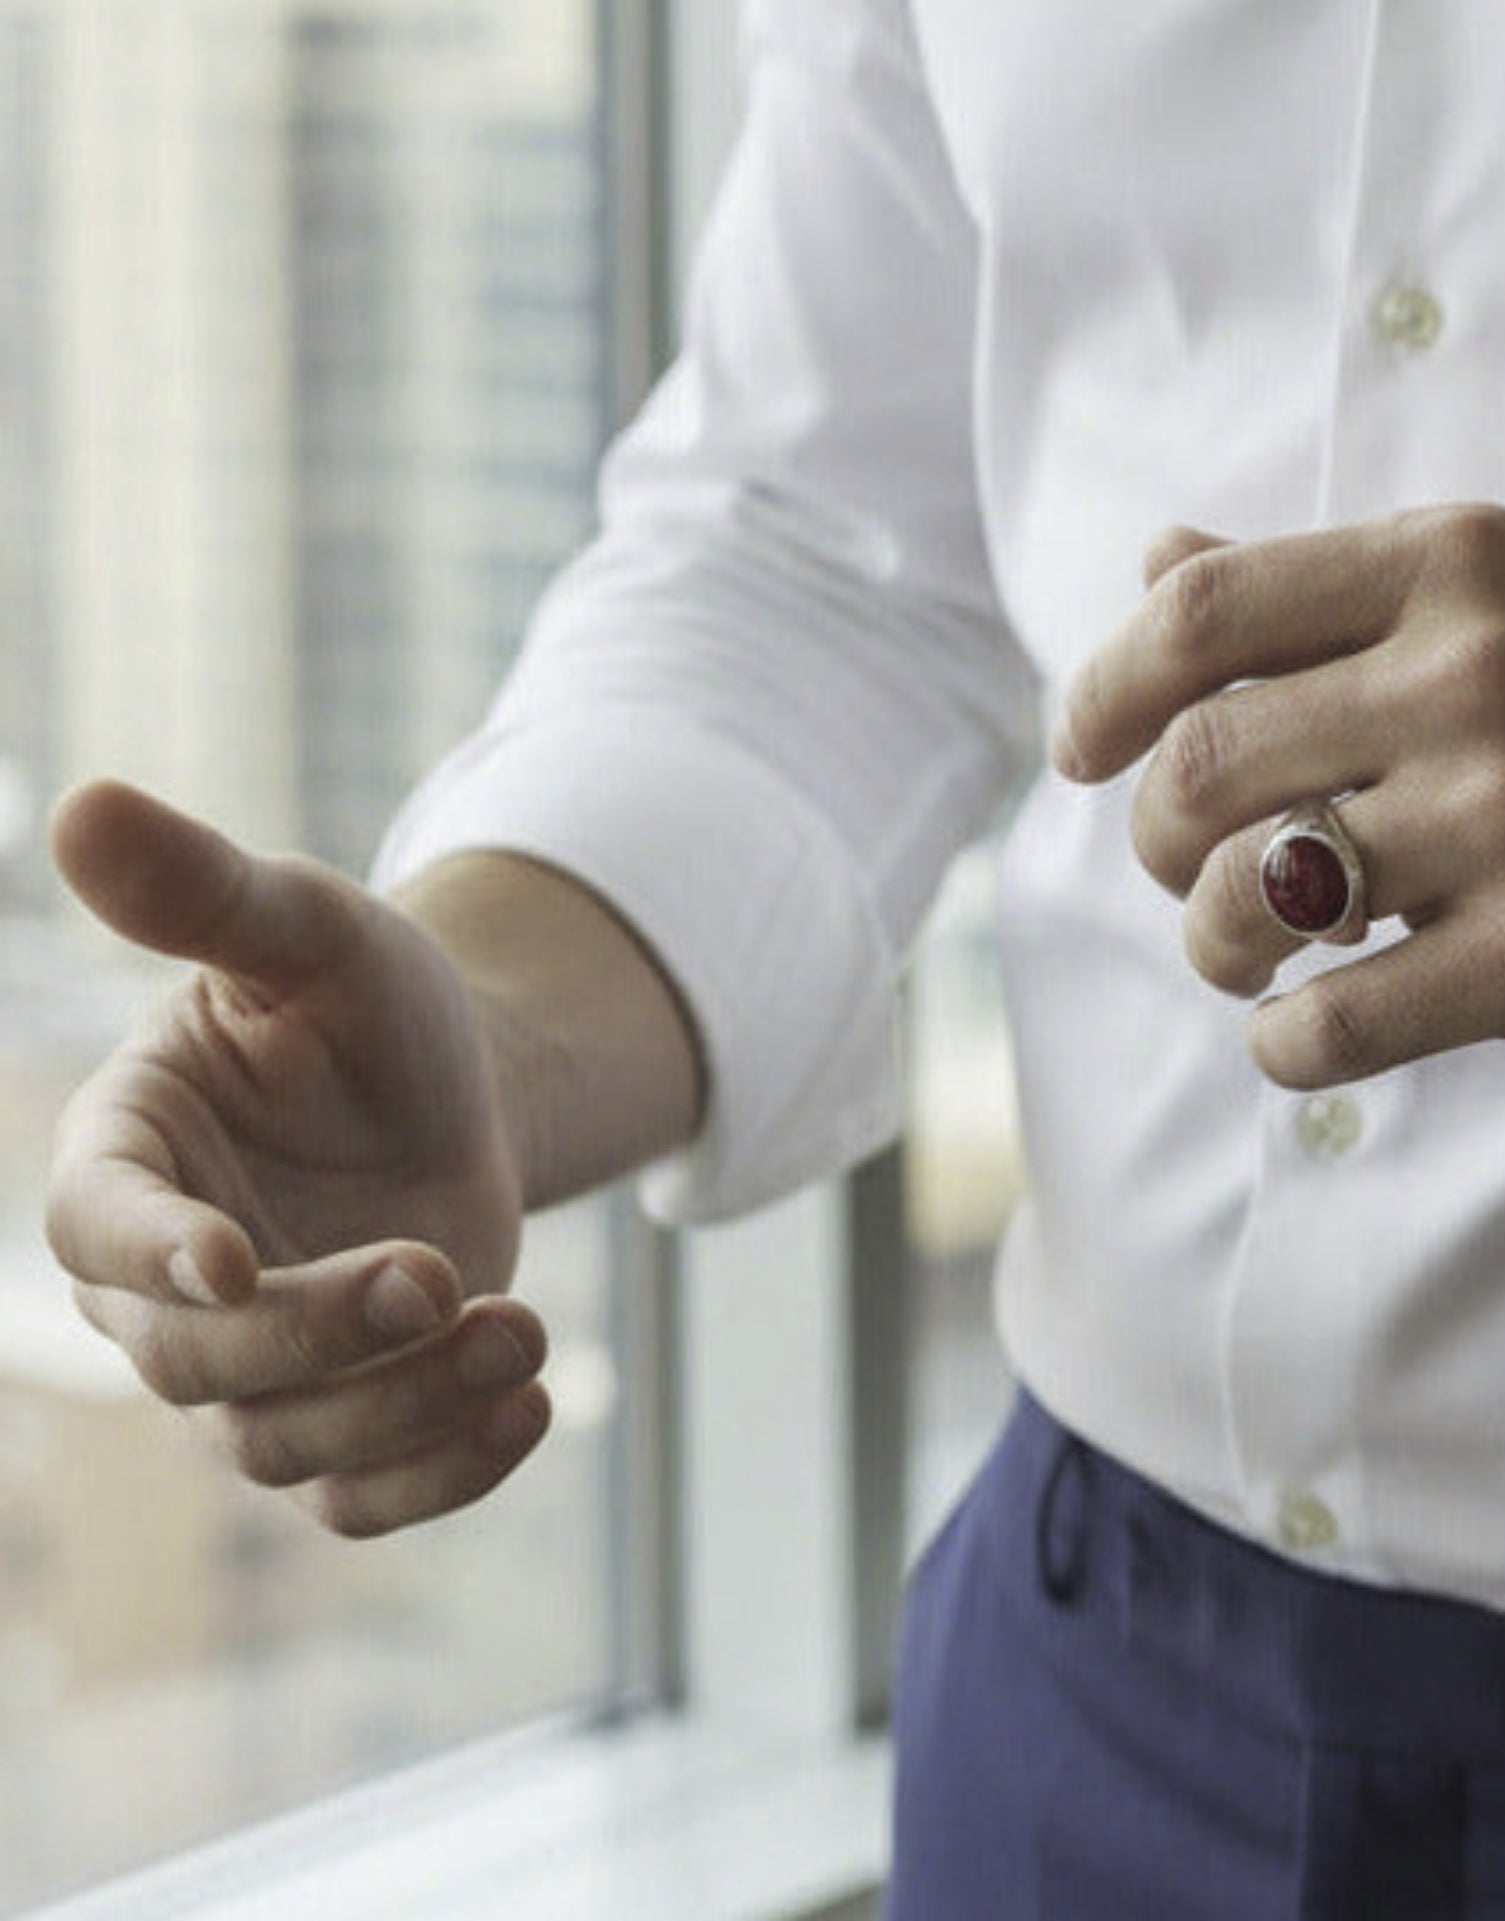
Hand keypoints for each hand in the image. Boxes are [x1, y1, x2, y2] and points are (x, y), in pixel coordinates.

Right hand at [45, 781, 548, 1536]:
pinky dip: (446, 1473)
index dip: (152, 1257)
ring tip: (526, 1335)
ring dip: (407, 1407)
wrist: (452, 1088)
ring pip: (285, 1446)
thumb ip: (208, 891)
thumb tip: (82, 803)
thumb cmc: (365, 1003)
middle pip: (197, 1365)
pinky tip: (533, 1405)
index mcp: (128, 1157)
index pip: (98, 1231)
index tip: (232, 1263)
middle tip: (440, 1274)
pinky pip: (364, 1497)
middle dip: (319, 1335)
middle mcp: (165, 1285)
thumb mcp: (311, 932)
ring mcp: (249, 1369)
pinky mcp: (341, 1417)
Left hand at [1053, 504, 1504, 1087]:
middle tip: (1178, 869)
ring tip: (1239, 951)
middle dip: (1151, 841)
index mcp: (1449, 563)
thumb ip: (1315, 589)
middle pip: (1199, 768)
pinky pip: (1331, 1022)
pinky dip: (1278, 1044)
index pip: (1200, 611)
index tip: (1077, 752)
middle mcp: (1476, 675)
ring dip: (1207, 945)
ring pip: (1245, 901)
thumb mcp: (1491, 596)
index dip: (1102, 690)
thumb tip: (1153, 567)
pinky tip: (1296, 1032)